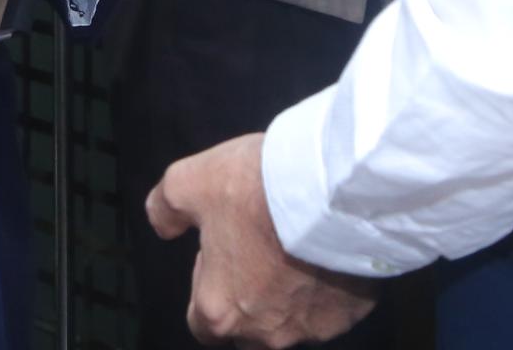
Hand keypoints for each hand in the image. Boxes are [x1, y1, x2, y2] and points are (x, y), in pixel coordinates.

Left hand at [148, 134, 378, 346]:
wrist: (332, 190)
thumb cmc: (257, 191)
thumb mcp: (189, 181)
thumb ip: (166, 207)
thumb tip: (162, 223)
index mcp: (220, 310)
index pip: (203, 325)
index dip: (206, 287)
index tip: (219, 255)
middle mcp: (266, 332)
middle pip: (249, 329)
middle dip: (249, 298)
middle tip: (258, 249)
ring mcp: (313, 326)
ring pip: (293, 320)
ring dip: (289, 294)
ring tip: (295, 245)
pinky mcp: (351, 313)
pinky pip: (333, 307)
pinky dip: (327, 286)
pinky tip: (324, 250)